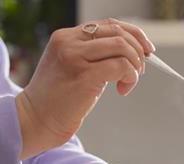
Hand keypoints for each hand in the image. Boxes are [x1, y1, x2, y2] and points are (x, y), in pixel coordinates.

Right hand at [16, 18, 154, 159]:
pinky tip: (123, 90)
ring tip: (129, 81)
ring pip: (122, 47)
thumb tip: (132, 53)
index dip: (134, 34)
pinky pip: (121, 66)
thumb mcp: (73, 67)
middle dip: (138, 51)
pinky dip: (130, 78)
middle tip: (140, 70)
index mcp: (66, 36)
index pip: (109, 24)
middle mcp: (69, 41)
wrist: (36, 120)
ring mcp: (75, 56)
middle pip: (118, 32)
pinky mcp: (84, 75)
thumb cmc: (58, 99)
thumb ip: (94, 55)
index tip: (146, 49)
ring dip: (135, 65)